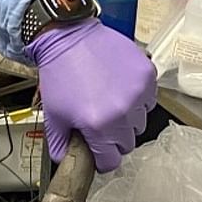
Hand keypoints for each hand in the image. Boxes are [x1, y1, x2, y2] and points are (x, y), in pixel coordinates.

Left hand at [27, 19, 156, 172]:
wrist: (68, 38)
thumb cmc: (59, 74)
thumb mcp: (52, 116)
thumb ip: (59, 146)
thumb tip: (67, 162)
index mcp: (98, 126)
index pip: (111, 161)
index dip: (102, 159)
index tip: (98, 152)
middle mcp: (122, 112)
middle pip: (127, 144)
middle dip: (113, 138)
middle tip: (99, 122)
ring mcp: (138, 93)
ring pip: (140, 123)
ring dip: (127, 119)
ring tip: (108, 102)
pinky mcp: (147, 75)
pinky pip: (148, 100)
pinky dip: (137, 99)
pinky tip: (119, 88)